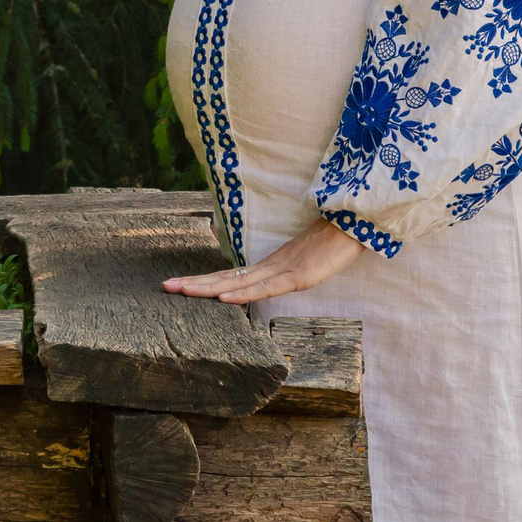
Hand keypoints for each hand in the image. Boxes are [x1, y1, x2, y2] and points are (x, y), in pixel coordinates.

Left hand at [162, 220, 364, 304]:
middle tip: (164, 286)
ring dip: (208, 288)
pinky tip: (225, 298)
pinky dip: (244, 293)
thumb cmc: (334, 242)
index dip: (205, 281)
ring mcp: (284, 270)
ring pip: (239, 283)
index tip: (180, 285)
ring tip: (181, 290)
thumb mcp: (307, 264)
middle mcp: (271, 267)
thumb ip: (290, 273)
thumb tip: (273, 282)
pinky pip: (267, 287)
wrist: (357, 224)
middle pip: (226, 278)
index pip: (231, 276)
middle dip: (195, 283)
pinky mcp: (299, 275)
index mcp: (271, 266)